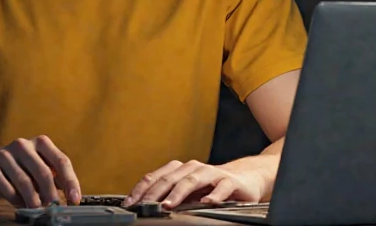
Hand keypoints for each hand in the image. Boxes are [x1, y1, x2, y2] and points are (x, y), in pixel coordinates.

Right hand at [0, 135, 81, 207]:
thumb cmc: (20, 171)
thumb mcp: (39, 170)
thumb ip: (54, 179)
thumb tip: (71, 198)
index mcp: (41, 143)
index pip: (61, 161)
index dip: (70, 182)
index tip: (74, 200)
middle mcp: (23, 144)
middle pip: (43, 172)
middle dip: (51, 194)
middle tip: (54, 209)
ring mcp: (5, 154)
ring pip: (24, 181)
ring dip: (33, 200)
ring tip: (37, 211)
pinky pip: (6, 186)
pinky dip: (15, 199)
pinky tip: (20, 206)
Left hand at [123, 160, 264, 208]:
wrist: (244, 179)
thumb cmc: (211, 186)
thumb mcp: (187, 191)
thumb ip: (169, 195)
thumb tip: (144, 206)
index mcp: (179, 170)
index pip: (155, 177)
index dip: (141, 190)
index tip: (130, 203)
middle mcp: (193, 168)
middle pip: (170, 178)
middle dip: (155, 193)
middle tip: (145, 206)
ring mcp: (211, 173)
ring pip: (192, 180)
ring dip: (179, 192)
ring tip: (169, 204)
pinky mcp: (229, 181)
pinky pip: (221, 187)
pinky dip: (214, 195)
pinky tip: (208, 202)